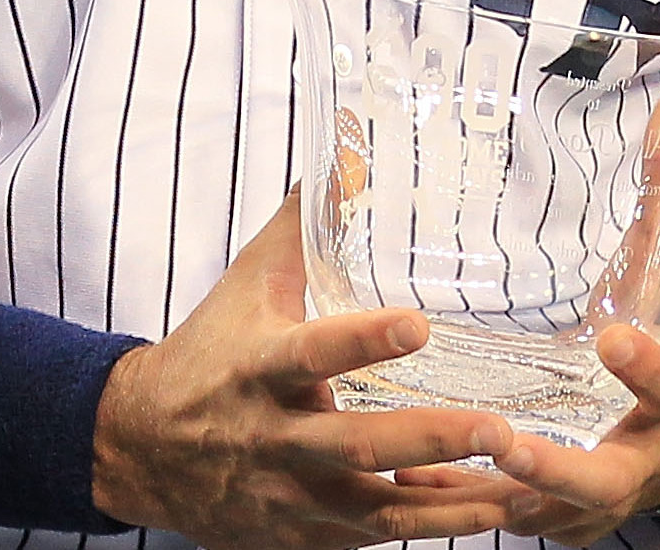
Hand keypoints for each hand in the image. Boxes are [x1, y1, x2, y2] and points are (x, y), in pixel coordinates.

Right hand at [90, 192, 517, 549]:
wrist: (138, 448)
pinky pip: (372, 535)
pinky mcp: (300, 533)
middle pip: (356, 445)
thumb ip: (303, 222)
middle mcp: (274, 435)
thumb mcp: (248, 283)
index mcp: (259, 366)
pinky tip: (487, 507)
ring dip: (450, 504)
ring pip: (375, 509)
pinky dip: (430, 525)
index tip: (419, 325)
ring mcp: (288, 493)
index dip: (363, 342)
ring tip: (522, 485)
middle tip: (499, 428)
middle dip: (431, 440)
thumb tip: (347, 148)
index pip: (313, 351)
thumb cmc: (208, 353)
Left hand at [396, 83, 659, 543]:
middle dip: (555, 465)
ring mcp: (596, 499)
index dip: (646, 367)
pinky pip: (514, 520)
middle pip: (603, 479)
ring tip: (437, 473)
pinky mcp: (558, 518)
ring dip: (496, 496)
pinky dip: (469, 510)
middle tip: (507, 440)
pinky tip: (411, 489)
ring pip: (547, 511)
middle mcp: (638, 455)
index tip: (611, 339)